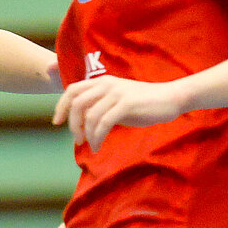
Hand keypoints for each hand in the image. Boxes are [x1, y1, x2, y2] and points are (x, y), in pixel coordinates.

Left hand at [52, 75, 188, 150]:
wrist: (170, 98)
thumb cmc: (142, 103)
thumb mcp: (116, 101)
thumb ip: (98, 107)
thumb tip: (80, 122)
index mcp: (102, 82)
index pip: (72, 90)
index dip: (61, 106)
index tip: (57, 122)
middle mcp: (106, 84)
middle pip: (76, 103)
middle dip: (72, 124)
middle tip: (77, 139)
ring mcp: (116, 94)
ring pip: (89, 116)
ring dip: (86, 134)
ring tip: (91, 145)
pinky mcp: (126, 105)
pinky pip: (103, 123)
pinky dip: (97, 137)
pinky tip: (97, 146)